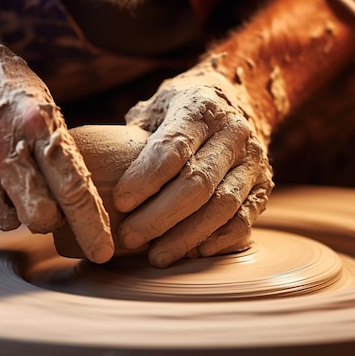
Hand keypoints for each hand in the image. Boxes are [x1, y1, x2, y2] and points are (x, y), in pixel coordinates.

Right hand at [0, 32, 113, 262]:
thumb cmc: (0, 81)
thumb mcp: (40, 102)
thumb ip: (58, 146)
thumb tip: (80, 195)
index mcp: (38, 123)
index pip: (74, 188)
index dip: (92, 226)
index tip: (103, 253)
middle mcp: (2, 145)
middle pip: (40, 217)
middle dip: (50, 221)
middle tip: (48, 205)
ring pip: (6, 222)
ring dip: (15, 212)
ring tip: (9, 179)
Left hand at [113, 63, 273, 267]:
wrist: (234, 99)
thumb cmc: (179, 110)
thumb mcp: (154, 108)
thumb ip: (130, 137)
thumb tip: (90, 172)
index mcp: (201, 106)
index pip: (174, 146)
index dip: (146, 177)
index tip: (120, 202)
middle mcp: (233, 131)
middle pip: (198, 181)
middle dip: (161, 215)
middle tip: (129, 236)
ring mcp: (253, 160)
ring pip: (223, 204)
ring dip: (187, 234)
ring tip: (156, 256)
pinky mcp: (264, 185)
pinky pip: (245, 218)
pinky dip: (221, 239)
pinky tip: (195, 252)